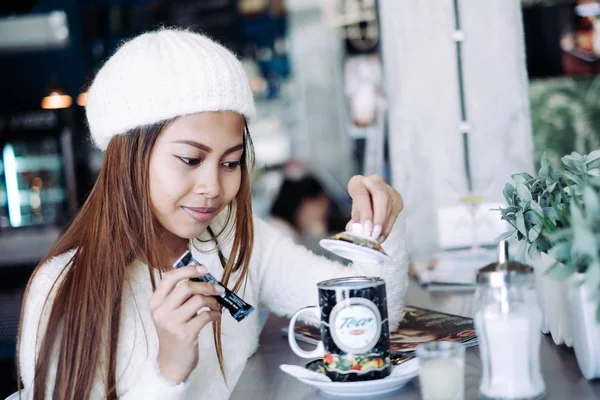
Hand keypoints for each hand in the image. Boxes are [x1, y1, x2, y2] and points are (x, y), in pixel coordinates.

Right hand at [149, 265, 222, 382]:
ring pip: (198, 300)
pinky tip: (216, 316)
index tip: (204, 269)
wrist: (171, 362)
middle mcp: (161, 311)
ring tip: (216, 305)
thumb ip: (180, 295)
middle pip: (187, 287)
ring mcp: (172, 323)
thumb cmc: (174, 332)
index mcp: (155, 302)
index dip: (188, 269)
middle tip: (218, 289)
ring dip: (213, 301)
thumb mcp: (170, 312)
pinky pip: (206, 316)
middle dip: (206, 285)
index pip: (170, 277)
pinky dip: (215, 314)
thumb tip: (203, 277)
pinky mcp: (185, 334)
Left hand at [346, 174, 403, 241]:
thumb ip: (355, 218)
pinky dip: (388, 227)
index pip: (362, 195)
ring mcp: (388, 189)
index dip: (365, 213)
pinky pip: (395, 213)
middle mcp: (374, 181)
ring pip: (390, 205)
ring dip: (384, 224)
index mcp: (358, 182)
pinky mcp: (397, 198)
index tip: (366, 228)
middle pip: (380, 196)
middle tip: (374, 233)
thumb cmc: (360, 204)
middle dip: (379, 217)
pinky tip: (382, 236)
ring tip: (377, 238)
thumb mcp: (354, 210)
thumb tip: (354, 229)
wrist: (369, 199)